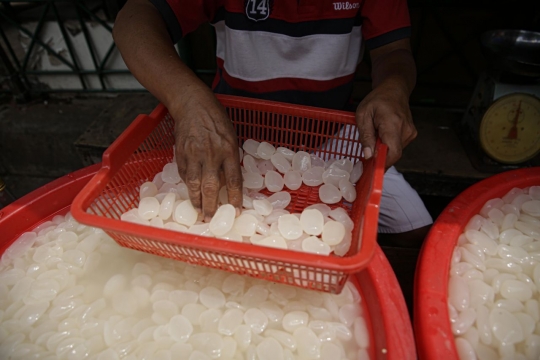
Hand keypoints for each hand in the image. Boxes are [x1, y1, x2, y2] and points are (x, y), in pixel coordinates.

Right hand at [171, 90, 242, 220]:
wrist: (192, 104)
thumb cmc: (216, 120)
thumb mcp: (230, 137)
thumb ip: (230, 159)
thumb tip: (228, 182)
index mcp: (228, 150)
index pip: (234, 180)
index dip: (235, 198)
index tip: (236, 211)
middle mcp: (211, 154)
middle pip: (211, 186)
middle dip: (211, 205)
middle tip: (211, 218)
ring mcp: (193, 155)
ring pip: (194, 184)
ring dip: (196, 200)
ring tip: (199, 211)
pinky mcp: (180, 154)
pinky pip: (184, 175)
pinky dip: (188, 186)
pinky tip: (191, 192)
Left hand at [355, 80, 416, 167]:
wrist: (394, 90)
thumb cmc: (376, 100)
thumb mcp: (363, 115)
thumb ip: (365, 136)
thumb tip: (368, 155)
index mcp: (393, 124)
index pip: (393, 152)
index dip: (382, 163)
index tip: (370, 167)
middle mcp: (405, 130)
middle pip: (393, 154)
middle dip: (379, 156)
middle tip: (367, 150)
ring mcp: (410, 133)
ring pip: (395, 151)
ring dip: (383, 149)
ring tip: (375, 136)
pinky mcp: (411, 134)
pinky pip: (398, 146)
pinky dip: (388, 145)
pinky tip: (382, 135)